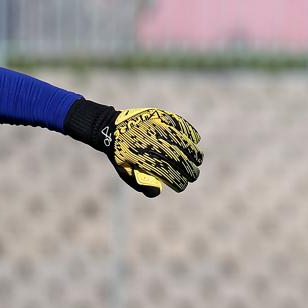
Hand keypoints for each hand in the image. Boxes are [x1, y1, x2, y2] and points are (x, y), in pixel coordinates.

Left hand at [65, 99, 203, 197]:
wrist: (109, 128)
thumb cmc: (120, 154)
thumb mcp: (125, 171)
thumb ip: (140, 182)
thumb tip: (158, 191)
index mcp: (138, 157)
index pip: (164, 172)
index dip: (176, 181)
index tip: (183, 186)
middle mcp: (148, 142)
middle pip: (175, 157)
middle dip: (188, 169)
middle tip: (194, 176)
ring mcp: (154, 127)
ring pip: (180, 140)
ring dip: (192, 151)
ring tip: (198, 160)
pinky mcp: (158, 116)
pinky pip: (178, 123)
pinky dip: (188, 131)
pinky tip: (195, 140)